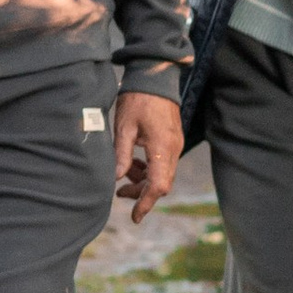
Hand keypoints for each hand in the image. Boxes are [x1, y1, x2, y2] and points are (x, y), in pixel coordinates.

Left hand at [112, 89, 182, 222]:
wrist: (155, 76)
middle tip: (120, 192)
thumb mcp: (123, 127)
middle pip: (162, 184)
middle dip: (142, 193)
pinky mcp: (173, 140)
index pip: (158, 185)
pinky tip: (135, 162)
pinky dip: (150, 169)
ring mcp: (176, 144)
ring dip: (145, 181)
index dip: (146, 203)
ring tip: (125, 174)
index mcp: (162, 147)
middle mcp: (173, 148)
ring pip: (164, 175)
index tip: (134, 216)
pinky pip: (164, 163)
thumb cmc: (137, 99)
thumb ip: (121, 155)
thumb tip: (117, 178)